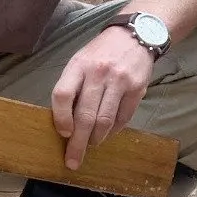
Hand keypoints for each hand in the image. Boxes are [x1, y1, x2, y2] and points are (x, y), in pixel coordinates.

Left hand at [53, 25, 154, 167]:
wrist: (134, 35)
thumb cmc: (101, 53)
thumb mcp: (80, 61)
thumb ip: (72, 86)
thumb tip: (65, 122)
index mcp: (79, 65)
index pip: (62, 95)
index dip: (60, 118)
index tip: (63, 133)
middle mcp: (98, 73)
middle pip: (85, 115)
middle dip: (77, 143)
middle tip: (73, 161)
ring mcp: (119, 81)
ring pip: (104, 120)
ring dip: (96, 139)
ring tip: (91, 145)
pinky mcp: (136, 89)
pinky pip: (123, 117)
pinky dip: (113, 130)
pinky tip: (108, 133)